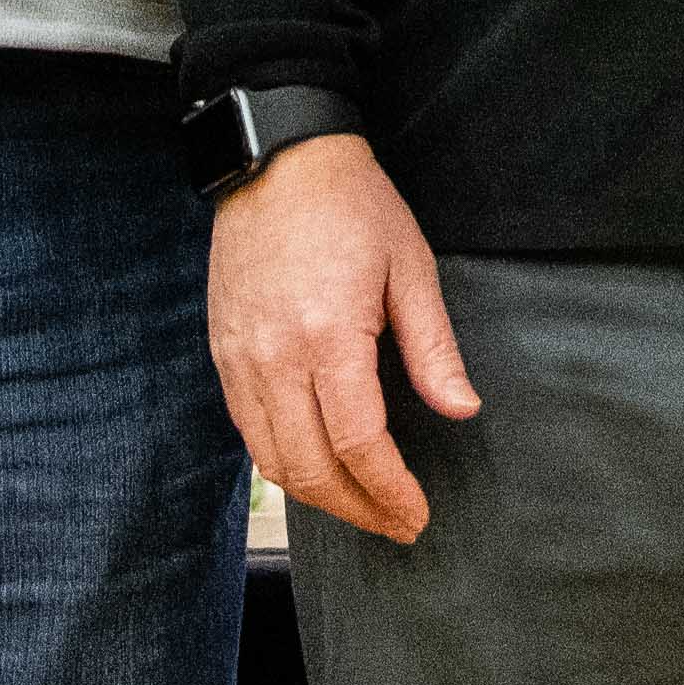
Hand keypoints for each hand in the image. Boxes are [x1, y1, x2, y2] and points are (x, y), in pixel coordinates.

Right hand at [206, 136, 475, 543]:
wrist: (278, 161)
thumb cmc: (352, 206)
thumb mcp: (411, 268)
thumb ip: (433, 348)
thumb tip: (461, 409)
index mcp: (328, 336)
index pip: (359, 443)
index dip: (390, 491)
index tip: (416, 513)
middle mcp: (274, 357)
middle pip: (310, 467)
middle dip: (357, 509)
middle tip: (396, 524)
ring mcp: (240, 358)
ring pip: (271, 459)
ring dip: (318, 496)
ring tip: (362, 507)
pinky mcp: (222, 353)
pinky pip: (247, 430)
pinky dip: (282, 462)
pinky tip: (317, 466)